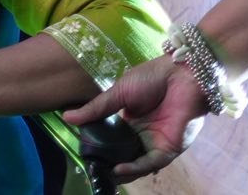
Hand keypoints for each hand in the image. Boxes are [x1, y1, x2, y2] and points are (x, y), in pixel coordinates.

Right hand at [62, 54, 208, 180]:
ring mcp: (155, 143)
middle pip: (124, 155)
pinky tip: (119, 169)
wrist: (180, 74)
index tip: (85, 154)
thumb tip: (67, 117)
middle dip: (110, 164)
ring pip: (137, 163)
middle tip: (93, 169)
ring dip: (122, 172)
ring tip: (104, 174)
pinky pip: (150, 162)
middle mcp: (143, 135)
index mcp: (131, 121)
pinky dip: (135, 168)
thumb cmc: (151, 78)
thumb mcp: (117, 93)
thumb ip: (96, 109)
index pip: (113, 140)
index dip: (100, 148)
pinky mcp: (168, 148)